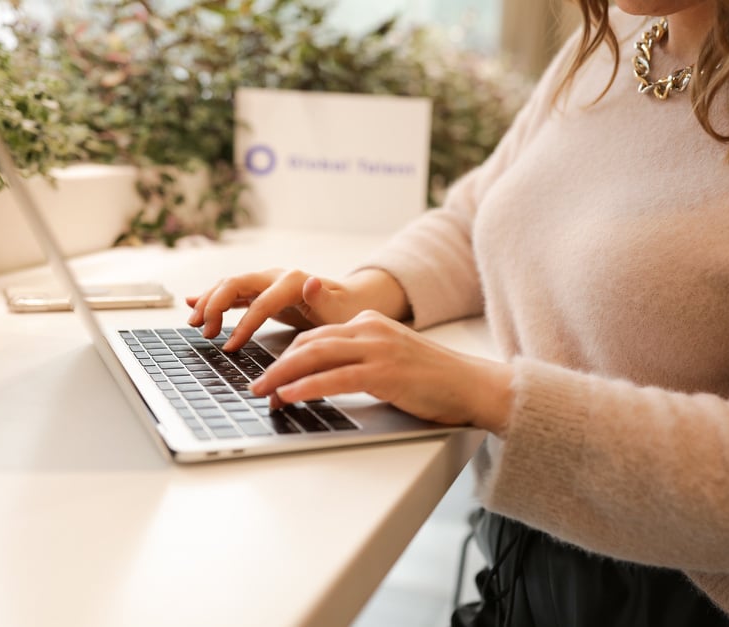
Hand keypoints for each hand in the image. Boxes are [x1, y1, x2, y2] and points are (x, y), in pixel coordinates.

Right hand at [186, 268, 365, 348]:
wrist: (350, 300)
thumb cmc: (345, 310)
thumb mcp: (340, 311)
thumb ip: (324, 299)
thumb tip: (311, 282)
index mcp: (294, 281)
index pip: (260, 302)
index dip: (243, 325)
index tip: (230, 347)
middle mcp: (277, 276)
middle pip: (236, 284)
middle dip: (215, 305)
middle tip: (203, 331)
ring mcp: (267, 281)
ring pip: (229, 285)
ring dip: (209, 301)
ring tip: (194, 324)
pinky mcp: (262, 291)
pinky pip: (233, 292)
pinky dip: (213, 298)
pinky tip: (193, 303)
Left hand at [249, 310, 514, 434]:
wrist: (473, 385)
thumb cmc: (434, 380)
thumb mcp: (391, 358)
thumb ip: (360, 359)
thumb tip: (322, 378)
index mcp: (369, 322)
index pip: (317, 336)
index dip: (288, 356)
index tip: (270, 375)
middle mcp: (370, 329)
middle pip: (309, 343)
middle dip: (276, 365)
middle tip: (255, 385)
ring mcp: (378, 349)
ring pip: (315, 356)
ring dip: (282, 376)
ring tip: (262, 392)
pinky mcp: (385, 373)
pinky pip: (334, 378)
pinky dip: (306, 387)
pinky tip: (289, 396)